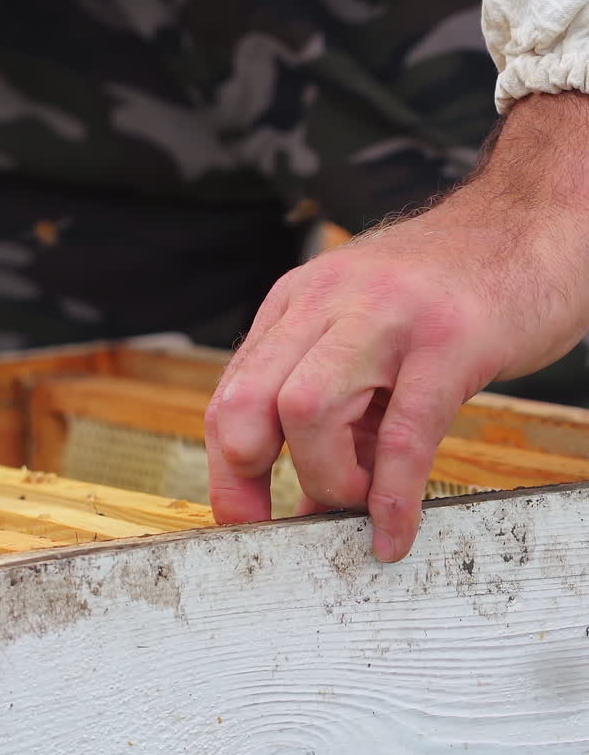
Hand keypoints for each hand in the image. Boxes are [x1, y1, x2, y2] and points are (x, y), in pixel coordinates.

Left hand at [206, 92, 588, 560]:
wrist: (528, 222)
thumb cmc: (451, 287)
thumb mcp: (367, 331)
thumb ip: (335, 404)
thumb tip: (308, 501)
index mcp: (300, 301)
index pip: (232, 393)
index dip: (226, 472)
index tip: (244, 522)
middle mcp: (330, 301)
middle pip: (248, 400)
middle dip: (248, 477)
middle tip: (287, 527)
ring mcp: (388, 317)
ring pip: (307, 411)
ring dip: (328, 481)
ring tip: (362, 503)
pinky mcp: (449, 341)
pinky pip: (403, 435)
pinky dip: (391, 497)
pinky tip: (394, 531)